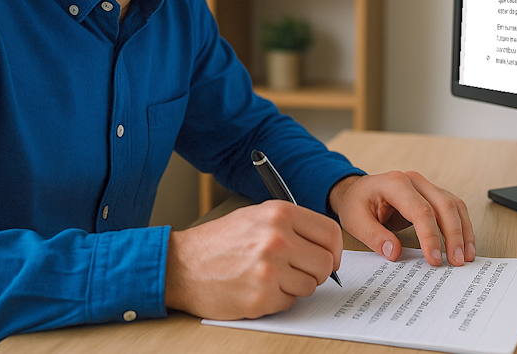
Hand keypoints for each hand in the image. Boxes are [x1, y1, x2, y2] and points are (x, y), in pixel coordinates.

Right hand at [163, 200, 342, 319]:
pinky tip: (258, 287)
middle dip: (317, 271)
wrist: (181, 265)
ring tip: (270, 276)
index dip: (334, 250)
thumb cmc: (220, 241)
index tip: (329, 258)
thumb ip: (293, 225)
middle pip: (326, 263)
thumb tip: (328, 245)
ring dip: (296, 285)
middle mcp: (277, 238)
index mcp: (279, 214)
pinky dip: (278, 298)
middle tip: (298, 271)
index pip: (331, 233)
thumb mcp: (256, 216)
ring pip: (311, 285)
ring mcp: (270, 269)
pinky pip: (290, 302)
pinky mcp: (261, 296)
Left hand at [328, 172, 474, 266]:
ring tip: (465, 256)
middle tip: (456, 262)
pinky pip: (453, 208)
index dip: (431, 236)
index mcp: (395, 183)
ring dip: (463, 232)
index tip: (434, 259)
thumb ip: (374, 236)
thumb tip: (394, 252)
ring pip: (454, 206)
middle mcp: (414, 181)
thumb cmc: (356, 203)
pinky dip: (462, 227)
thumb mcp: (355, 221)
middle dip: (453, 235)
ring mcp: (425, 186)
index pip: (421, 210)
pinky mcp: (432, 195)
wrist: (356, 191)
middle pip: (444, 206)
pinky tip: (464, 245)